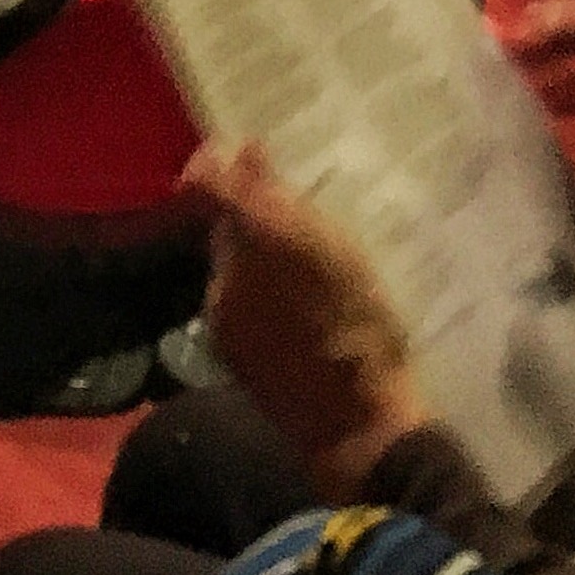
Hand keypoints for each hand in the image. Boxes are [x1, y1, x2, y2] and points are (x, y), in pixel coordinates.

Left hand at [186, 142, 432, 496]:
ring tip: (303, 267)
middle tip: (295, 215)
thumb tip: (245, 151)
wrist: (353, 424)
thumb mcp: (340, 251)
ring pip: (230, 264)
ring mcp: (220, 313)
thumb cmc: (364, 329)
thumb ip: (284, 201)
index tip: (249, 155)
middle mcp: (224, 270)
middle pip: (223, 224)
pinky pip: (233, 300)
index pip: (210, 183)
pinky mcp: (225, 346)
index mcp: (258, 238)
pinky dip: (254, 292)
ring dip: (254, 256)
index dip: (221, 164)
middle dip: (249, 214)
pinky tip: (293, 308)